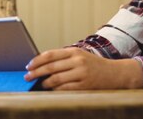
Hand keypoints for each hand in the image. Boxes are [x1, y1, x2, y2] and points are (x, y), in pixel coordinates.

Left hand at [24, 47, 142, 90]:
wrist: (116, 73)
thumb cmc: (93, 65)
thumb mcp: (79, 56)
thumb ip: (63, 59)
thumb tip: (41, 64)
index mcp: (74, 51)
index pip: (50, 55)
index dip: (37, 61)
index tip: (28, 66)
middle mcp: (77, 61)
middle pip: (50, 67)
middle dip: (36, 72)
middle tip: (27, 77)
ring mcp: (81, 73)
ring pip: (56, 79)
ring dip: (45, 83)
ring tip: (39, 84)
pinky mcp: (85, 85)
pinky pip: (65, 89)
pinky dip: (56, 90)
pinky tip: (51, 90)